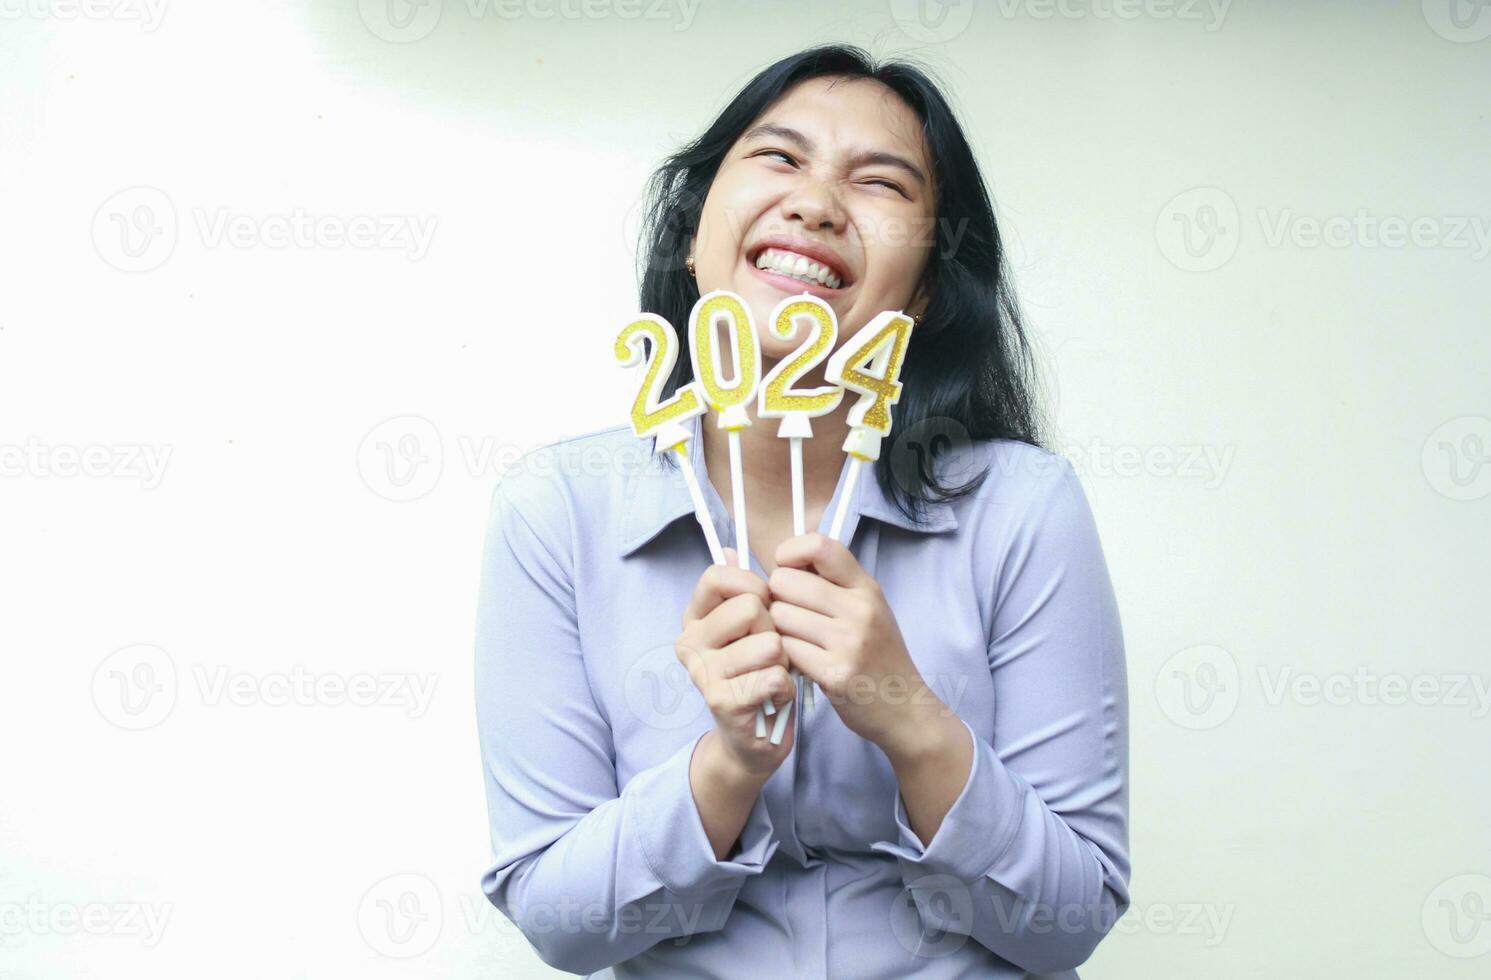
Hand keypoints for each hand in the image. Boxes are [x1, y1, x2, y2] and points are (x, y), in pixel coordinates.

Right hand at [676, 548, 795, 780]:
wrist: (756, 736)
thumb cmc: (759, 671)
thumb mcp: (752, 626)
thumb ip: (742, 588)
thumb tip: (729, 549)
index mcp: (695, 616)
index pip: (718, 575)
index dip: (754, 585)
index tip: (765, 603)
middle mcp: (690, 641)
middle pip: (750, 607)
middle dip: (775, 628)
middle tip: (771, 650)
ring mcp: (702, 673)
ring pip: (768, 644)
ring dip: (784, 661)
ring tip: (773, 674)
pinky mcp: (722, 702)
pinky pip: (775, 677)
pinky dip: (786, 687)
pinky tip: (775, 696)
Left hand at [767, 533, 954, 760]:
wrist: (904, 709)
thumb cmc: (877, 655)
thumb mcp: (867, 608)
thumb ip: (832, 582)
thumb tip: (784, 560)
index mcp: (866, 587)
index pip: (818, 545)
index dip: (789, 552)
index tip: (787, 570)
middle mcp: (860, 609)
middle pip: (785, 581)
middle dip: (776, 597)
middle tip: (788, 614)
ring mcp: (849, 642)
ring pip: (779, 616)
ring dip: (778, 629)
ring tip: (796, 640)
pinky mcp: (835, 674)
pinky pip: (786, 649)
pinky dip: (785, 655)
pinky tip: (800, 662)